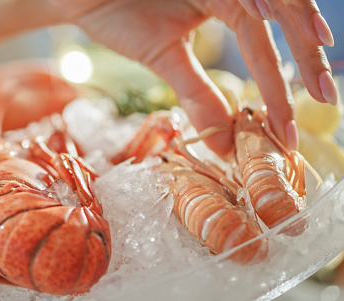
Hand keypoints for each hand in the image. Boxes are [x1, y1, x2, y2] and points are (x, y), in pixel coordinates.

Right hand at [50, 0, 335, 155]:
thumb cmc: (118, 15)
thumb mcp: (164, 58)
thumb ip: (197, 94)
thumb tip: (223, 145)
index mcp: (223, 2)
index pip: (264, 40)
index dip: (282, 82)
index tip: (288, 129)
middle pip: (278, 10)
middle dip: (304, 50)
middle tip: (323, 94)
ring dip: (290, 14)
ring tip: (316, 45)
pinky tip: (262, 8)